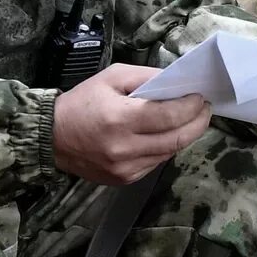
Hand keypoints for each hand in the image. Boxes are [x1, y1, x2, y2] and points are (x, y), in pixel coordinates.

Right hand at [52, 64, 211, 185]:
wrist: (51, 137)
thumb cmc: (81, 102)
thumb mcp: (112, 77)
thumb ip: (147, 77)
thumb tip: (178, 82)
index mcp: (120, 119)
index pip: (170, 116)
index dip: (191, 107)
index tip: (201, 97)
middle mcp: (125, 148)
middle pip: (177, 139)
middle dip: (198, 122)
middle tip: (205, 109)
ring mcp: (125, 168)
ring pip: (169, 152)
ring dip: (184, 135)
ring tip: (190, 119)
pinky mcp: (124, 180)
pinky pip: (155, 162)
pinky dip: (166, 147)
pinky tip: (166, 135)